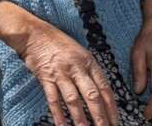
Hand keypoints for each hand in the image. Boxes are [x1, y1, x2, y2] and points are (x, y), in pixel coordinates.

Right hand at [0, 1, 116, 125]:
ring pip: (73, 100)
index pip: (105, 88)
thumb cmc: (59, 44)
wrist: (35, 34)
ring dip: (81, 119)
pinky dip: (58, 114)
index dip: (112, 107)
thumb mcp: (80, 53)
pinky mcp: (46, 77)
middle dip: (100, 117)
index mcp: (89, 62)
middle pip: (92, 96)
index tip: (116, 121)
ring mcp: (61, 73)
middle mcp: (77, 68)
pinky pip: (53, 99)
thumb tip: (101, 93)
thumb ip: (90, 72)